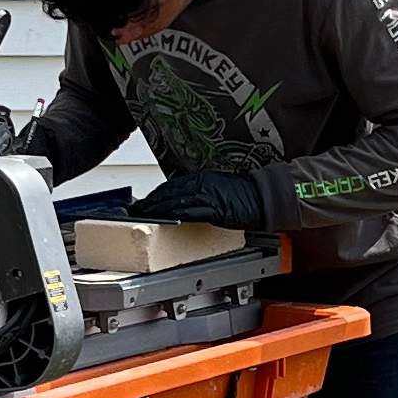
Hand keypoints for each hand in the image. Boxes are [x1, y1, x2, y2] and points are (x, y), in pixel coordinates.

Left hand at [138, 171, 265, 229]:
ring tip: (144, 216)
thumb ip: (199, 193)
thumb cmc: (243, 195)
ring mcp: (206, 195)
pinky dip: (174, 215)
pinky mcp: (213, 208)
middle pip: (168, 192)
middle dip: (150, 202)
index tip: (143, 202)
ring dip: (157, 209)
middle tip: (136, 210)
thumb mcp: (217, 189)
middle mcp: (201, 183)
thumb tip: (182, 202)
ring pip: (175, 201)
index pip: (170, 186)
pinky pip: (189, 212)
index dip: (154, 195)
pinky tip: (164, 219)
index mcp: (201, 178)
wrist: (261, 197)